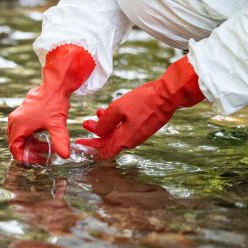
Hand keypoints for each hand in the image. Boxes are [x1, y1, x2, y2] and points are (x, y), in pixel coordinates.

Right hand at [8, 86, 70, 159]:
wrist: (56, 85)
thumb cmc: (54, 103)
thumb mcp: (58, 124)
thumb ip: (60, 141)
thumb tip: (65, 155)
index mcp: (19, 125)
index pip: (15, 148)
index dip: (26, 157)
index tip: (38, 160)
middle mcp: (16, 120)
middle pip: (17, 142)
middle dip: (30, 150)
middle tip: (45, 153)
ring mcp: (19, 115)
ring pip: (21, 135)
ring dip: (32, 142)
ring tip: (47, 146)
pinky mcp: (25, 112)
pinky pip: (24, 128)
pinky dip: (33, 134)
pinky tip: (46, 135)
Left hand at [76, 56, 204, 158]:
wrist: (167, 96)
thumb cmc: (143, 102)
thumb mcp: (117, 109)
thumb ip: (104, 123)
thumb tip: (97, 132)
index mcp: (124, 140)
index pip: (104, 152)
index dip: (91, 147)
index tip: (81, 142)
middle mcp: (132, 140)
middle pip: (109, 142)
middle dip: (96, 132)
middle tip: (86, 123)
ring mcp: (139, 133)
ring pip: (117, 133)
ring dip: (106, 125)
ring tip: (98, 112)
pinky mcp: (144, 126)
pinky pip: (126, 128)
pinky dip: (116, 121)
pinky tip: (113, 110)